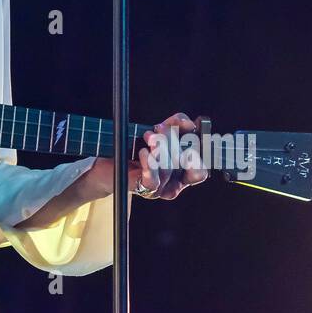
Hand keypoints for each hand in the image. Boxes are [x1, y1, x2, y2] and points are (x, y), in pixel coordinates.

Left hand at [82, 112, 208, 200]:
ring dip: (158, 147)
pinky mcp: (143, 189)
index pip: (200, 171)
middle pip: (184, 164)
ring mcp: (159, 190)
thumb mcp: (160, 132)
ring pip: (168, 169)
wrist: (111, 162)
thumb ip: (176, 125)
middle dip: (173, 141)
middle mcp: (174, 185)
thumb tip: (188, 122)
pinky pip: (152, 180)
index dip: (197, 151)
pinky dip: (149, 163)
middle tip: (160, 127)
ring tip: (148, 134)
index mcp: (182, 174)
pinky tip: (143, 151)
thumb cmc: (137, 148)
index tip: (190, 132)